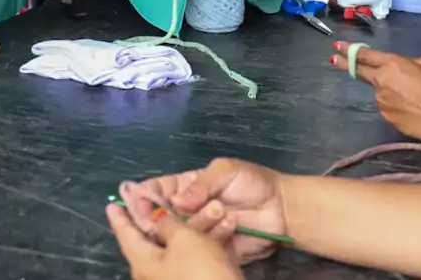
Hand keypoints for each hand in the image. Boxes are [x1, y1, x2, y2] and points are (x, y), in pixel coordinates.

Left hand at [107, 202, 243, 279]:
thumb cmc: (200, 272)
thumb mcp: (182, 240)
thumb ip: (166, 223)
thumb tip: (153, 218)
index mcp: (142, 263)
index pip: (126, 235)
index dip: (120, 217)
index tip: (112, 204)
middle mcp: (155, 273)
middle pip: (155, 238)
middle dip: (167, 215)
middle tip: (164, 196)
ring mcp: (176, 279)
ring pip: (182, 245)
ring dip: (198, 224)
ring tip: (213, 206)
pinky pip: (198, 256)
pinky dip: (209, 240)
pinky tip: (226, 227)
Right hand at [121, 159, 287, 264]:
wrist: (282, 210)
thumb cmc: (253, 183)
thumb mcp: (226, 171)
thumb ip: (200, 183)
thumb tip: (176, 200)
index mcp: (185, 186)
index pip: (156, 190)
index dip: (144, 196)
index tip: (139, 203)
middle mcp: (187, 210)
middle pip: (160, 216)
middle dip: (160, 217)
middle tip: (171, 216)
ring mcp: (198, 231)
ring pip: (178, 234)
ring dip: (194, 224)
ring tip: (219, 211)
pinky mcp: (210, 249)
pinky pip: (198, 249)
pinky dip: (205, 242)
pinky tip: (223, 230)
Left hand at [330, 42, 420, 145]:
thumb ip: (410, 64)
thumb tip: (401, 69)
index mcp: (393, 64)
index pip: (366, 55)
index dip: (351, 50)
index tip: (336, 46)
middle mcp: (382, 81)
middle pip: (361, 71)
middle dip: (345, 63)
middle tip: (333, 58)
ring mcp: (382, 100)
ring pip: (381, 93)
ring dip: (388, 92)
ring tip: (413, 99)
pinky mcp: (386, 117)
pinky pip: (388, 108)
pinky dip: (396, 107)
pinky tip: (414, 111)